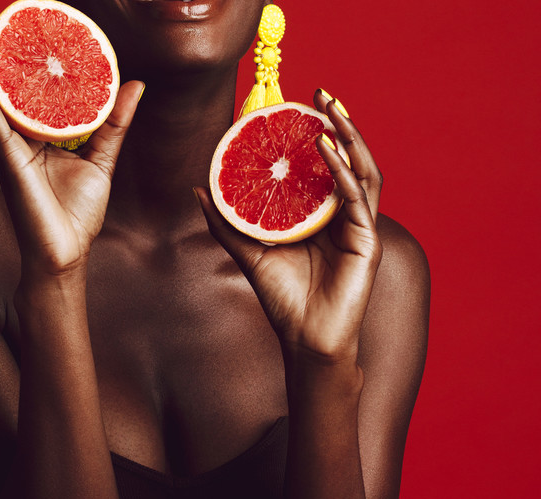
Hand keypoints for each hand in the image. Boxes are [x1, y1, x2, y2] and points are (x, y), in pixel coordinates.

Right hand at [0, 2, 143, 276]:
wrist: (66, 252)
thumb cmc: (77, 211)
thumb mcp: (102, 157)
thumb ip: (113, 121)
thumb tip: (136, 83)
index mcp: (29, 134)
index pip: (13, 84)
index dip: (8, 51)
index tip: (14, 16)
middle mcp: (10, 135)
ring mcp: (3, 146)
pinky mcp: (5, 159)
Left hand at [196, 91, 382, 363]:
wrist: (303, 340)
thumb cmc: (282, 298)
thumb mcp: (248, 252)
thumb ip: (226, 221)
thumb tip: (198, 189)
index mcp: (321, 215)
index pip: (323, 166)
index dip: (315, 133)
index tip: (297, 105)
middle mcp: (343, 215)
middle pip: (349, 159)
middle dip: (339, 123)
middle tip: (322, 92)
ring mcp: (358, 227)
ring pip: (362, 171)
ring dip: (349, 138)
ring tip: (330, 109)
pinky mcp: (367, 242)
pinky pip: (357, 199)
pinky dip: (343, 173)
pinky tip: (328, 150)